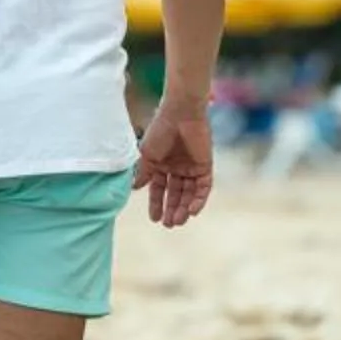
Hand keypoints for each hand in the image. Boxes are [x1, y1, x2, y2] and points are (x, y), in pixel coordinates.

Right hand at [134, 103, 213, 227]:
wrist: (180, 114)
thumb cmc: (160, 131)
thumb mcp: (147, 155)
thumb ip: (143, 173)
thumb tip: (135, 188)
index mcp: (162, 165)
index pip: (159, 189)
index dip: (156, 204)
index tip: (154, 219)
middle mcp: (177, 168)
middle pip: (176, 194)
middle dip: (171, 209)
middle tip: (168, 225)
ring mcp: (192, 167)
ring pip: (189, 194)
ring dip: (184, 208)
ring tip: (178, 221)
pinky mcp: (205, 166)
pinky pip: (204, 187)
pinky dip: (199, 200)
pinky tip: (192, 210)